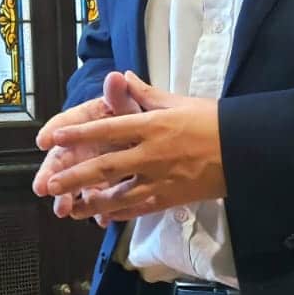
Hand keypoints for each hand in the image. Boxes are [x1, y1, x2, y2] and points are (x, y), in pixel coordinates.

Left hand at [41, 71, 225, 222]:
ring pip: (118, 195)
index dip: (78, 134)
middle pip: (105, 167)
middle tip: (49, 184)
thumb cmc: (210, 120)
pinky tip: (102, 218)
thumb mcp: (176, 101)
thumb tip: (121, 76)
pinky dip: (119, 214)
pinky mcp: (170, 198)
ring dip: (91, 203)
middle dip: (74, 177)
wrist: (245, 149)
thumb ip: (144, 92)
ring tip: (68, 208)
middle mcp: (151, 153)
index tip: (54, 139)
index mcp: (151, 125)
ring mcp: (160, 178)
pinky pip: (139, 208)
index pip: (107, 128)